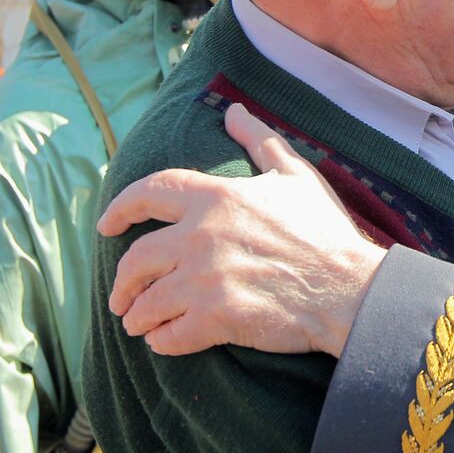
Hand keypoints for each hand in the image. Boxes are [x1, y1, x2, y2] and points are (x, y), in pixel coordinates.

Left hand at [99, 103, 384, 356]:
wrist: (349, 287)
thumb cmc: (326, 231)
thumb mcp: (296, 174)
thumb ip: (259, 140)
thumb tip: (232, 111)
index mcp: (217, 197)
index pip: (150, 192)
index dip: (120, 207)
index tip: (104, 225)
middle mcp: (201, 235)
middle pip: (136, 257)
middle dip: (122, 280)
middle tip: (121, 295)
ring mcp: (204, 279)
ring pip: (147, 301)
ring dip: (137, 316)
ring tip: (138, 325)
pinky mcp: (215, 319)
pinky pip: (168, 335)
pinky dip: (160, 341)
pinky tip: (163, 341)